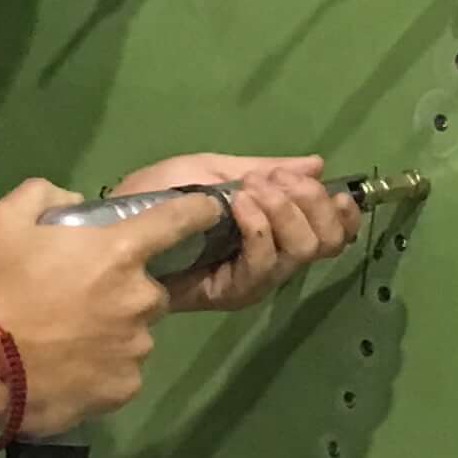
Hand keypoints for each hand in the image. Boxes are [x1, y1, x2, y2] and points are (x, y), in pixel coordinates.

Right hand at [0, 176, 195, 434]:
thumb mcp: (3, 220)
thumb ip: (43, 195)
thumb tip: (70, 200)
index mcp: (120, 251)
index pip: (179, 220)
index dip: (198, 212)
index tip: (209, 210)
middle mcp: (141, 297)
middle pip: (151, 289)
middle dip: (126, 291)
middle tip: (82, 300)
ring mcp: (136, 347)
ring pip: (136, 333)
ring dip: (114, 332)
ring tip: (70, 340)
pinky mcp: (125, 387)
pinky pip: (122, 372)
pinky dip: (103, 369)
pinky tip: (70, 369)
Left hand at [105, 153, 362, 313]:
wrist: (117, 222)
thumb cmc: (159, 195)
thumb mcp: (216, 169)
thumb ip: (268, 170)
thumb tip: (318, 164)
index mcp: (274, 232)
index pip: (332, 234)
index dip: (341, 213)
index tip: (326, 185)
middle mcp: (271, 260)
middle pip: (324, 243)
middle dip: (308, 203)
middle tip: (273, 181)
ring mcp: (252, 279)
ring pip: (300, 252)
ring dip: (282, 210)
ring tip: (250, 190)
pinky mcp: (230, 293)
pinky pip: (262, 263)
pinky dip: (259, 227)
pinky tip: (240, 204)